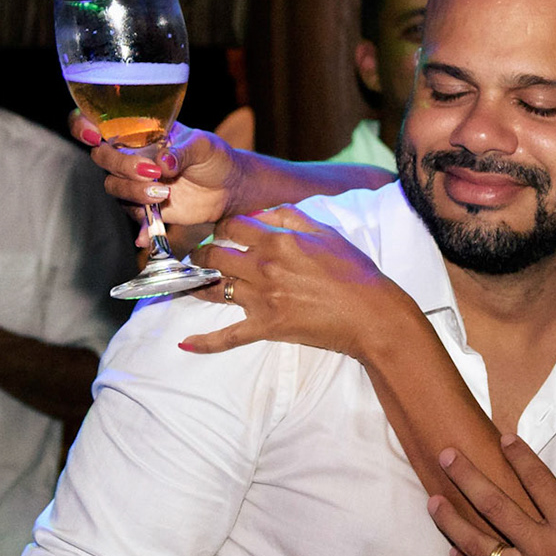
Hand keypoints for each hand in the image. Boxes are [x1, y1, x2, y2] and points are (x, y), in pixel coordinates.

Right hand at [68, 114, 242, 242]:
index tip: (94, 135)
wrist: (228, 188)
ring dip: (134, 192)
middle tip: (153, 172)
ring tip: (164, 193)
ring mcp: (135, 182)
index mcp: (138, 132)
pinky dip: (141, 226)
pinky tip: (147, 235)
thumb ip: (182, 150)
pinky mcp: (145, 207)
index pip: (97, 123)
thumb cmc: (213, 156)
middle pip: (102, 158)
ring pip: (114, 187)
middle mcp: (130, 155)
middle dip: (123, 166)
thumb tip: (163, 162)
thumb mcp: (203, 145)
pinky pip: (133, 216)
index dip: (83, 126)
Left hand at [177, 208, 399, 356]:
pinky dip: (205, 343)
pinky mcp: (266, 328)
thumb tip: (262, 211)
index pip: (231, 227)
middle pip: (214, 256)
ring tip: (188, 283)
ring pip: (215, 290)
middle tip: (200, 257)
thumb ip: (291, 216)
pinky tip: (185, 344)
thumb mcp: (326, 232)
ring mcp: (262, 300)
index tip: (221, 232)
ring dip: (196, 286)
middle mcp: (264, 268)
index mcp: (278, 241)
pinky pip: (228, 337)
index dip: (221, 227)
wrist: (370, 314)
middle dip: (202, 255)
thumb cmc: (354, 271)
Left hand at [427, 436, 555, 555]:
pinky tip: (452, 551)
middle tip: (446, 456)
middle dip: (467, 477)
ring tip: (433, 501)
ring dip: (452, 521)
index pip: (538, 481)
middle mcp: (544, 550)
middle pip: (495, 506)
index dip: (519, 457)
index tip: (502, 438)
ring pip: (478, 546)